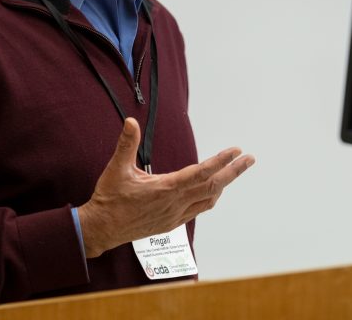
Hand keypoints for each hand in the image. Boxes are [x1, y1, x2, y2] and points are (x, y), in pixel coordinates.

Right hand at [77, 117, 254, 257]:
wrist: (102, 229)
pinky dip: (210, 197)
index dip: (221, 161)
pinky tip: (211, 191)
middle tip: (249, 159)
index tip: (235, 150)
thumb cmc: (109, 199)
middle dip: (234, 172)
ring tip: (233, 171)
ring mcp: (175, 215)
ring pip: (209, 200)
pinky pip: (199, 209)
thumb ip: (126, 144)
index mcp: (165, 188)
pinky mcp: (172, 223)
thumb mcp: (116, 168)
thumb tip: (131, 121)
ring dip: (223, 185)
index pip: (201, 173)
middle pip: (213, 186)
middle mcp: (175, 203)